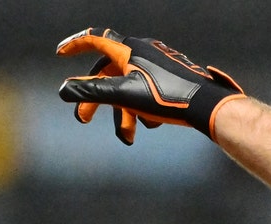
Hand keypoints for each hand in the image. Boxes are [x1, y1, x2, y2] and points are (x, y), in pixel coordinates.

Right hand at [56, 27, 244, 144]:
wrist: (209, 106)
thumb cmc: (167, 97)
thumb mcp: (123, 95)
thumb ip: (91, 92)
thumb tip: (63, 90)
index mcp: (129, 50)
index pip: (95, 40)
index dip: (75, 45)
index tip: (61, 54)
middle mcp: (145, 52)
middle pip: (110, 74)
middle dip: (96, 99)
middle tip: (84, 119)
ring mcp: (161, 64)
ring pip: (130, 88)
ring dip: (124, 112)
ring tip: (129, 136)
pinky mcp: (175, 78)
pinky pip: (150, 92)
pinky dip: (144, 109)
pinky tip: (153, 123)